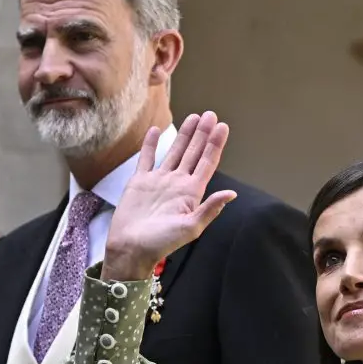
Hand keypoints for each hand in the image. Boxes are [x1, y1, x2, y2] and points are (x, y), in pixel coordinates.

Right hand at [102, 112, 236, 280]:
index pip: (207, 162)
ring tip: (194, 117)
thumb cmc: (161, 242)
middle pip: (194, 153)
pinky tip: (155, 130)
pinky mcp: (140, 181)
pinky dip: (150, 144)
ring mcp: (159, 181)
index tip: (223, 127)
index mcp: (191, 192)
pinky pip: (147, 158)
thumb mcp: (190, 227)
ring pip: (174, 152)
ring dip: (184, 135)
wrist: (130, 248)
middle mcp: (177, 183)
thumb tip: (232, 194)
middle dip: (203, 134)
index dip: (215, 144)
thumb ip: (210, 209)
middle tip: (211, 115)